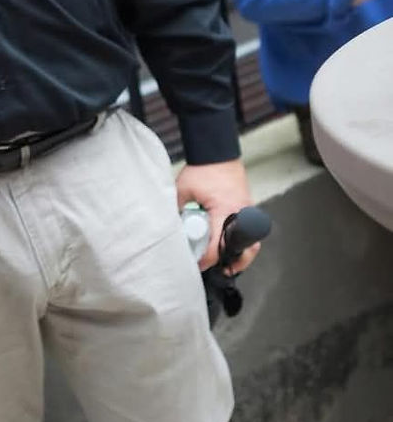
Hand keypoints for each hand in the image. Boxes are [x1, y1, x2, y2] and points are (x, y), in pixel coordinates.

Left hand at [176, 158, 258, 273]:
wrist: (217, 152)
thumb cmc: (202, 169)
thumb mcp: (183, 190)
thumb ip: (176, 208)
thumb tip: (169, 226)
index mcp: (224, 211)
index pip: (220, 244)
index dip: (208, 259)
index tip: (199, 264)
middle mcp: (240, 212)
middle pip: (245, 248)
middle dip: (234, 262)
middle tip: (221, 270)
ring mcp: (246, 208)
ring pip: (252, 240)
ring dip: (242, 253)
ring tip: (229, 262)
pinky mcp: (247, 205)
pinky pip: (248, 227)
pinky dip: (242, 238)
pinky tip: (231, 243)